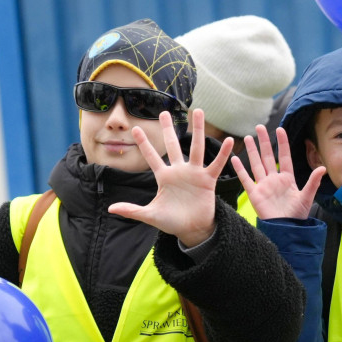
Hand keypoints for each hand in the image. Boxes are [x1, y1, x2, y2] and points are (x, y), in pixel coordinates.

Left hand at [108, 109, 234, 247]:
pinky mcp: (208, 180)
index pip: (152, 157)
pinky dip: (223, 154)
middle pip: (173, 145)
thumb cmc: (172, 222)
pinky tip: (230, 140)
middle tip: (164, 112)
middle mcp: (179, 171)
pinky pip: (216, 164)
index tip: (135, 129)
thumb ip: (132, 210)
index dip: (144, 144)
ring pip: (196, 148)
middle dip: (168, 129)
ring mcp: (194, 174)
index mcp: (164, 177)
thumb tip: (111, 208)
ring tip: (198, 111)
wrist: (192, 230)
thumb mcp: (150, 215)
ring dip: (197, 130)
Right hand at [232, 125, 324, 219]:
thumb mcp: (307, 197)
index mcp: (287, 179)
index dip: (282, 143)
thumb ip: (313, 182)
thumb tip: (322, 168)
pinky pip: (246, 180)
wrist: (286, 229)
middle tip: (259, 127)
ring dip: (252, 151)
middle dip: (263, 142)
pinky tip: (235, 159)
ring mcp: (263, 186)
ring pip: (256, 164)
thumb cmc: (297, 215)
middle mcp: (274, 180)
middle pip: (267, 157)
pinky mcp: (255, 195)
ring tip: (247, 137)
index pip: (284, 157)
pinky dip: (240, 170)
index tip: (279, 129)